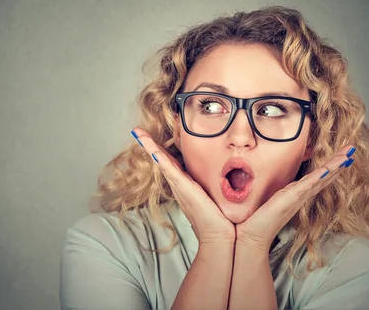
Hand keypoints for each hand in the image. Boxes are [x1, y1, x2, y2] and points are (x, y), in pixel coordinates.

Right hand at [131, 127, 235, 243]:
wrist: (218, 236)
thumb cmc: (220, 219)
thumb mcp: (218, 195)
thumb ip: (219, 183)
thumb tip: (230, 173)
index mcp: (186, 184)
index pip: (171, 162)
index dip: (161, 149)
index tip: (153, 138)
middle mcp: (180, 185)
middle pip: (162, 160)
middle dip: (150, 144)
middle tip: (138, 131)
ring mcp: (180, 187)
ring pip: (162, 162)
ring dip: (150, 147)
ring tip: (139, 133)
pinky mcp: (185, 189)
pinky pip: (170, 171)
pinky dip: (160, 159)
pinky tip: (153, 150)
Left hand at [235, 145, 355, 252]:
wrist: (251, 236)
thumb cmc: (256, 219)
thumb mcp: (267, 198)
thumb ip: (272, 191)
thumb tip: (266, 180)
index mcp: (296, 194)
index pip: (318, 177)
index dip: (331, 167)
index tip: (343, 155)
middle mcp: (300, 195)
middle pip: (324, 176)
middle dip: (339, 163)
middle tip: (352, 150)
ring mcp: (297, 197)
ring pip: (320, 178)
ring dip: (335, 166)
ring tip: (348, 155)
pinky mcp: (290, 199)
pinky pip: (307, 185)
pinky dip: (318, 177)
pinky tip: (328, 169)